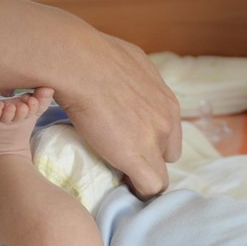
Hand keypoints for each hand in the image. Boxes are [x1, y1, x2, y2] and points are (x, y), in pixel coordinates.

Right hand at [55, 34, 181, 199]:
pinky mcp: (137, 157)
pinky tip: (125, 190)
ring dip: (143, 177)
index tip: (131, 143)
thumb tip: (121, 81)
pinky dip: (139, 191)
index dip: (151, 141)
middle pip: (168, 154)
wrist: (77, 62)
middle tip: (123, 157)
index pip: (169, 132)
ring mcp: (154, 139)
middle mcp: (166, 120)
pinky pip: (150, 187)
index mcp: (165, 99)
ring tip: (122, 178)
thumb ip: (134, 80)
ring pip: (161, 175)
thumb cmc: (91, 54)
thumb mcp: (127, 62)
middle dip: (150, 158)